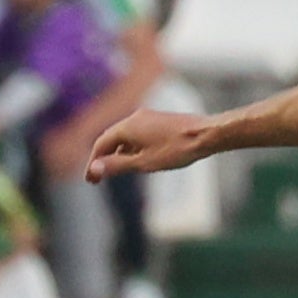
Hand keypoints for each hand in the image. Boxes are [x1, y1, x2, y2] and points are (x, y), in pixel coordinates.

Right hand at [87, 108, 218, 180]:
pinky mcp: (160, 120)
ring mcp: (148, 117)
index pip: (101, 144)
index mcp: (127, 126)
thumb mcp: (143, 163)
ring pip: (126, 137)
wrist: (206, 134)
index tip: (90, 179)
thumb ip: (117, 165)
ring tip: (116, 171)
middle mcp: (135, 118)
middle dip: (104, 158)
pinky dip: (131, 147)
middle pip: (112, 139)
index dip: (94, 162)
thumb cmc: (176, 149)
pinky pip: (138, 134)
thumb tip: (94, 169)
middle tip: (98, 177)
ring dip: (118, 153)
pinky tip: (137, 159)